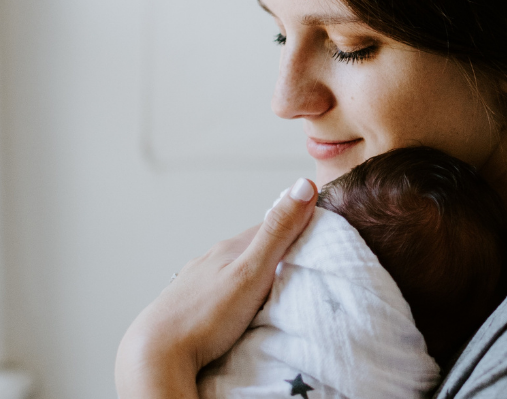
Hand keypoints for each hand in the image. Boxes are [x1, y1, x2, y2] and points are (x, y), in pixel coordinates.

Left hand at [115, 178, 316, 398]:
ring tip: (271, 288)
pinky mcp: (187, 305)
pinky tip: (236, 307)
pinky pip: (218, 291)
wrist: (155, 355)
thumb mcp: (252, 272)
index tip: (318, 233)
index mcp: (229, 248)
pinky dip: (233, 293)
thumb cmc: (205, 317)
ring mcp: (196, 282)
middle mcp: (210, 260)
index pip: (270, 226)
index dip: (295, 226)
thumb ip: (278, 232)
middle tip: (300, 264)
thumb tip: (303, 184)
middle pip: (251, 248)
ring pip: (232, 269)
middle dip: (275, 251)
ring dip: (253, 274)